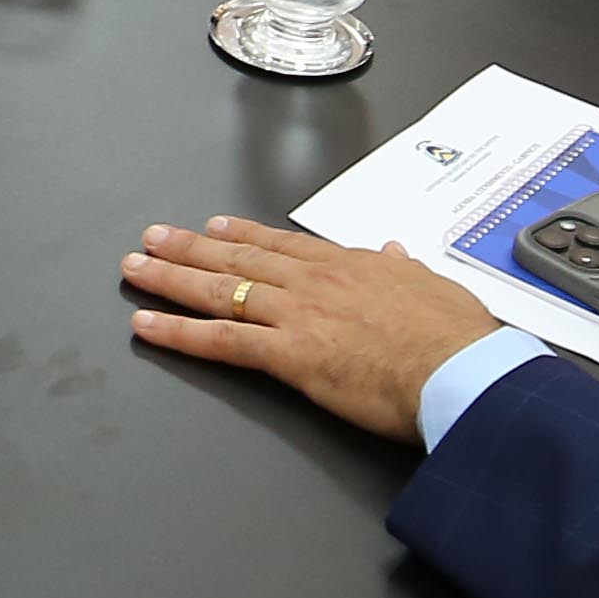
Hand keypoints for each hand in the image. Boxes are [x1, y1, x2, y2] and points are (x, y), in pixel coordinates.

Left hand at [120, 214, 495, 440]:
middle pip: (240, 257)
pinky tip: (147, 326)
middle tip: (154, 237)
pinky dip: (179, 333)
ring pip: (221, 290)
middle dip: (190, 246)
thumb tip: (394, 254)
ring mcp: (298, 315)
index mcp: (351, 265)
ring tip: (136, 269)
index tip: (216, 225)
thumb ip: (404, 271)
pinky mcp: (290, 354)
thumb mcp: (434, 289)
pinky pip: (221, 341)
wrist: (462, 372)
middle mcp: (315, 282)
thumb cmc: (458, 340)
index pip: (283, 244)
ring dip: (170, 278)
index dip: (243, 233)